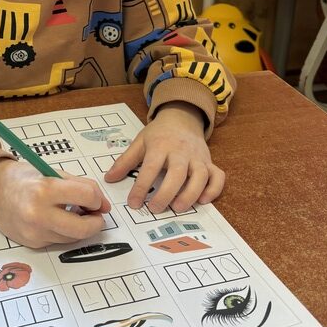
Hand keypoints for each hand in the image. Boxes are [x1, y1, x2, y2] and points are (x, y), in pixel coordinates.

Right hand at [0, 158, 110, 248]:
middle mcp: (38, 215)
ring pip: (73, 238)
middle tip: (96, 214)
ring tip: (74, 213)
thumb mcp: (53, 172)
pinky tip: (59, 219)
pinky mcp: (32, 244)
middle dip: (96, 222)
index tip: (95, 198)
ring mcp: (34, 233)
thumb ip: (80, 186)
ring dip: (81, 227)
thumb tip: (103, 204)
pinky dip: (65, 232)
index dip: (97, 198)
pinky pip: (59, 241)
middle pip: (83, 229)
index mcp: (45, 190)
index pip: (87, 197)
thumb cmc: (24, 178)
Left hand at [104, 102, 224, 213]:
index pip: (150, 167)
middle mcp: (181, 151)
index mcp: (160, 146)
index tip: (133, 203)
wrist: (182, 118)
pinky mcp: (210, 162)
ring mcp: (198, 157)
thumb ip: (125, 161)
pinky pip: (218, 176)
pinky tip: (203, 200)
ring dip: (191, 194)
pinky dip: (214, 189)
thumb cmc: (159, 134)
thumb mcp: (140, 142)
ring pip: (200, 176)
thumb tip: (108, 179)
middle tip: (155, 208)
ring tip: (177, 208)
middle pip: (177, 173)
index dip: (141, 187)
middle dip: (166, 193)